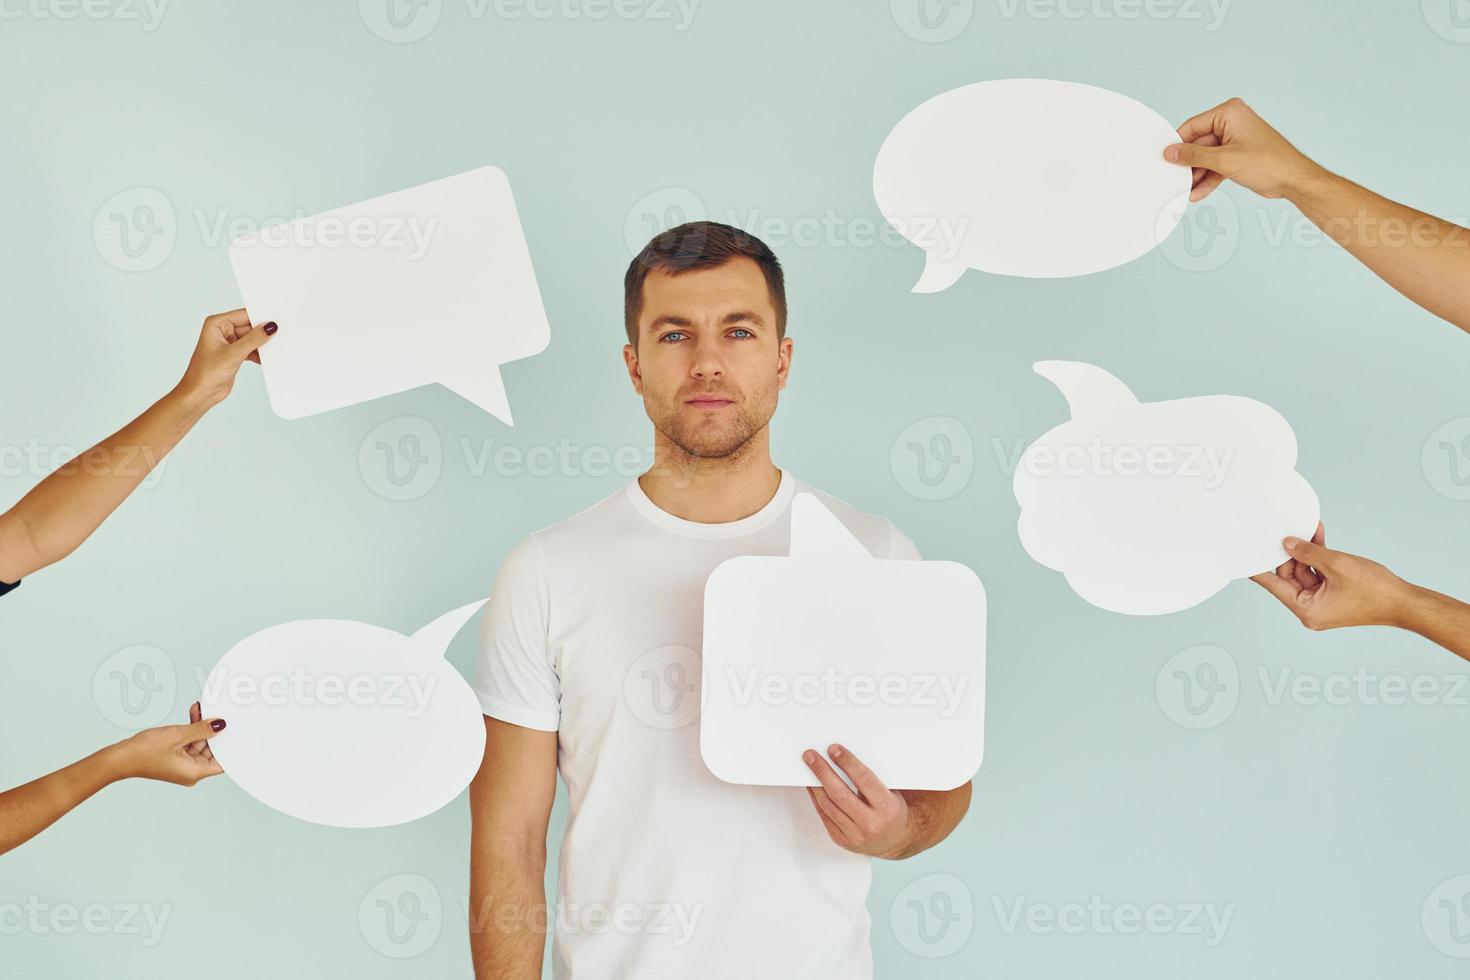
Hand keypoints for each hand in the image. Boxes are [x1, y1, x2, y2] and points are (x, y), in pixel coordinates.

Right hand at [108, 702, 225, 785]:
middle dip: (214, 731)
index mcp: (195, 772)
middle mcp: (191, 771)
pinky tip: (193, 713)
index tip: (238, 731)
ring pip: (199, 743)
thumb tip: (220, 725)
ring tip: (202, 708)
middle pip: (212, 750)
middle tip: (218, 712)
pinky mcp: (174, 757)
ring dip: (201, 727)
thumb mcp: (178, 735)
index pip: (223, 762)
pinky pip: (188, 742)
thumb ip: (201, 729)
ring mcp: (182, 764)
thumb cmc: (144, 751)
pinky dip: (191, 730)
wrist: (119, 757)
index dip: (231, 746)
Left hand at [175, 309, 276, 409]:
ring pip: (252, 338)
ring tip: (273, 349)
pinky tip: (266, 359)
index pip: (244, 315)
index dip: (260, 317)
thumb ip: (253, 340)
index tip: (277, 320)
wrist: (200, 394)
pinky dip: (259, 354)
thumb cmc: (206, 373)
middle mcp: (222, 331)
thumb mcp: (233, 354)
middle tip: (280, 336)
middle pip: (250, 326)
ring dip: (262, 345)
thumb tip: (269, 327)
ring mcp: (229, 343)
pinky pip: (251, 349)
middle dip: (263, 332)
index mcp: (217, 324)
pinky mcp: (234, 354)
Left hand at [803, 744, 911, 858]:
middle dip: (822, 771)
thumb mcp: (890, 792)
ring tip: (809, 768)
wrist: (896, 840)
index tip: (834, 749)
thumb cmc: (892, 811)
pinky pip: (824, 816)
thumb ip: (870, 778)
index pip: (864, 780)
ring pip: (828, 805)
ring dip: (815, 784)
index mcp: (887, 808)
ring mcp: (855, 835)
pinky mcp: (842, 840)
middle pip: (840, 793)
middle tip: (811, 756)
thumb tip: (843, 757)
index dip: (847, 762)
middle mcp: (871, 824)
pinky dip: (816, 798)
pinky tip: (813, 786)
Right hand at [1163, 98, 1324, 201]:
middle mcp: (1231, 122)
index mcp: (1229, 112)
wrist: (1293, 179)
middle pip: (1198, 144)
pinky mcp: (1238, 154)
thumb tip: (1171, 153)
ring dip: (1198, 175)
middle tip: (1176, 180)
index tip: (1165, 159)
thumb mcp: (1224, 160)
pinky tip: (1199, 192)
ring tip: (1189, 191)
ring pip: (1206, 157)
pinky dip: (1209, 178)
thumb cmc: (1268, 163)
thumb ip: (1193, 156)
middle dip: (1190, 165)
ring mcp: (1235, 139)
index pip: (1193, 126)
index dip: (1178, 145)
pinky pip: (1216, 164)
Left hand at [1251, 523, 1413, 629]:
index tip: (1242, 555)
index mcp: (1305, 610)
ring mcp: (1321, 602)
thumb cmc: (1374, 590)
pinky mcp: (1333, 594)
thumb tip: (1287, 543)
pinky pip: (1318, 572)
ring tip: (1307, 529)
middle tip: (1287, 531)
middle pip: (1288, 576)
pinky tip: (1317, 536)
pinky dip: (1318, 557)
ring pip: (1304, 571)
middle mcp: (1310, 609)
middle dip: (1290, 553)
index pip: (1273, 585)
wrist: (1405, 602)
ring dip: (1306, 551)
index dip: (1258, 568)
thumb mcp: (1336, 564)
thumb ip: (1308, 553)